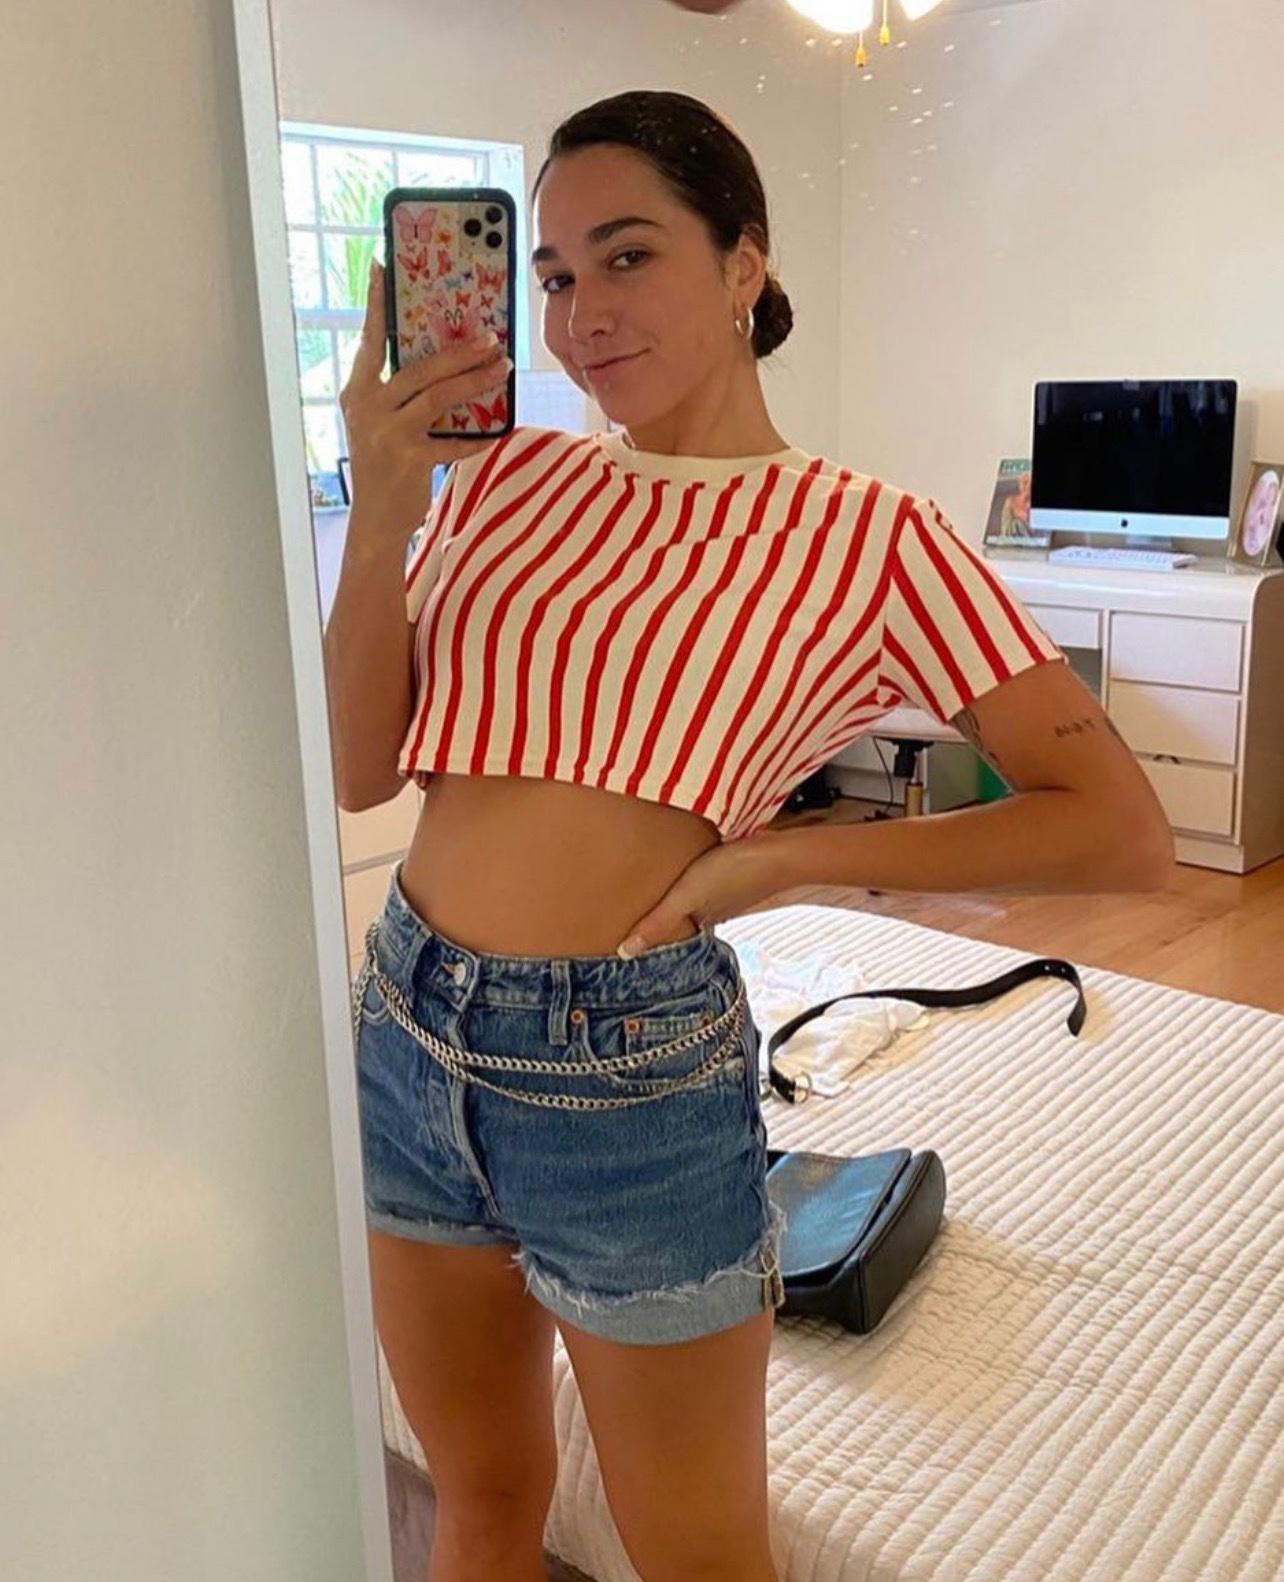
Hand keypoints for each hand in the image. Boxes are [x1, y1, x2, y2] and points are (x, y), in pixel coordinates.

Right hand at [339, 259, 510, 544]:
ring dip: (475, 381)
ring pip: (439, 397)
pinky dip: (477, 437)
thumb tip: (445, 360)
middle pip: (420, 368)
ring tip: (502, 368)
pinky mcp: (409, 461)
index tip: (382, 267)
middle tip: (491, 338)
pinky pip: (453, 442)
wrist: (374, 520)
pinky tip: (498, 429)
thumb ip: (399, 393)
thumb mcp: (379, 422)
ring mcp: (387, 435)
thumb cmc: (383, 465)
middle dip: (459, 351)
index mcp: (357, 392)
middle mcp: (367, 408)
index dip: (376, 304)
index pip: (370, 340)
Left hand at [615, 831, 791, 957]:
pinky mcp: (737, 870)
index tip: (629, 938)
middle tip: (635, 911)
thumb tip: (625, 954)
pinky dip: (697, 880)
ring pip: (698, 900)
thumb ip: (659, 922)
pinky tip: (690, 865)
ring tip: (656, 888)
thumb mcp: (687, 896)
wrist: (780, 852)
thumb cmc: (733, 872)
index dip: (655, 937)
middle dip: (666, 917)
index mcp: (703, 921)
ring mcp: (730, 892)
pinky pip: (710, 881)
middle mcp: (716, 911)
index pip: (675, 936)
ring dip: (681, 898)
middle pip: (685, 918)